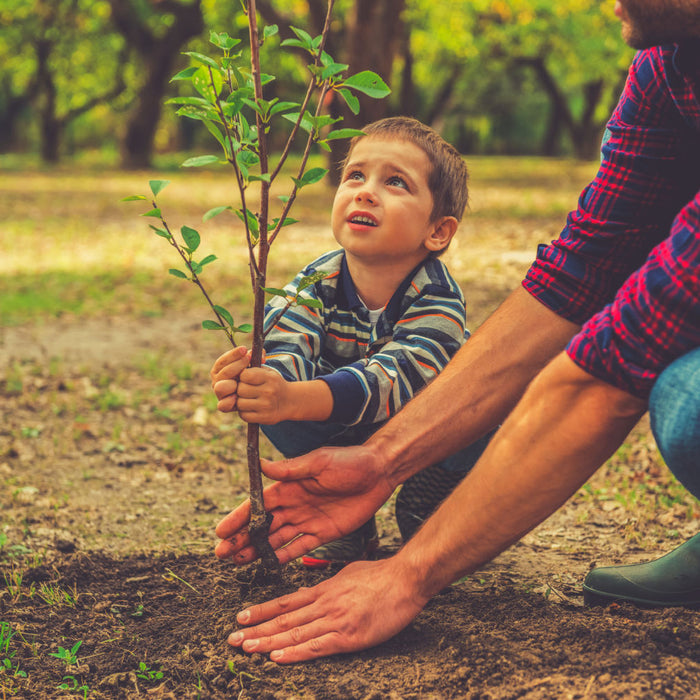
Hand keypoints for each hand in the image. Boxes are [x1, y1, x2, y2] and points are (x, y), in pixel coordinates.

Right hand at [210, 346, 250, 411]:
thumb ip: (256, 358)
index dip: (232, 354)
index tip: (244, 349)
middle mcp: (218, 381)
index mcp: (220, 370)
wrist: (255, 395)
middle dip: (236, 365)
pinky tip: (235, 398)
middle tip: (248, 359)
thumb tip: (262, 354)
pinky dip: (228, 402)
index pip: (223, 361)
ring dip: (231, 383)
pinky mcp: (225, 405)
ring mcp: (220, 394)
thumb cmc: (252, 376)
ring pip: (220, 388)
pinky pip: (222, 405)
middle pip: (224, 372)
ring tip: (242, 379)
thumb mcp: (253, 365)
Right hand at [215, 445, 393, 564]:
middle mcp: (294, 504)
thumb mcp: (320, 462)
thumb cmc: (350, 461)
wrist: (379, 472)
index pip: (258, 504)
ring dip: (256, 550)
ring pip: (276, 539)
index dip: (239, 518)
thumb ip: (291, 469)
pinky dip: (283, 557)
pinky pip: (299, 547)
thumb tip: (261, 465)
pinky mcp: (323, 533)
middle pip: (262, 525)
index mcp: (290, 486)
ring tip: (237, 562)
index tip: (221, 531)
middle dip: (241, 539)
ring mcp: (307, 520)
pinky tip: (267, 564)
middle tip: (222, 554)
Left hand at [227, 557, 428, 662]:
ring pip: (295, 633)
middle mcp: (324, 603)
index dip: (262, 610)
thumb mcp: (348, 574)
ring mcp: (335, 619)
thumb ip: (328, 585)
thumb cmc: (381, 576)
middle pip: (284, 620)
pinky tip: (277, 657)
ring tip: (246, 648)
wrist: (405, 579)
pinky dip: (294, 653)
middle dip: (256, 629)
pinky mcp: (349, 636)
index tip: (241, 617)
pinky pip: (316, 646)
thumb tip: (310, 592)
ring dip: (267, 642)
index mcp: (324, 589)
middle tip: (232, 638)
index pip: (286, 602)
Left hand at [237, 366, 291, 423]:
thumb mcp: (268, 372)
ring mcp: (266, 406)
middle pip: (240, 389)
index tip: (245, 379)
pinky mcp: (264, 418)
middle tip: (246, 390)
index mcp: (269, 378)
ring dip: (240, 402)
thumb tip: (238, 364)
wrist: (290, 401)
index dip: (242, 377)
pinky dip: (244, 412)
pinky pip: (243, 415)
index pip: (245, 375)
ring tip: (248, 399)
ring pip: (240, 403)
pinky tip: (250, 408)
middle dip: (240, 389)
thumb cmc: (273, 384)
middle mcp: (269, 391)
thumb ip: (253, 367)